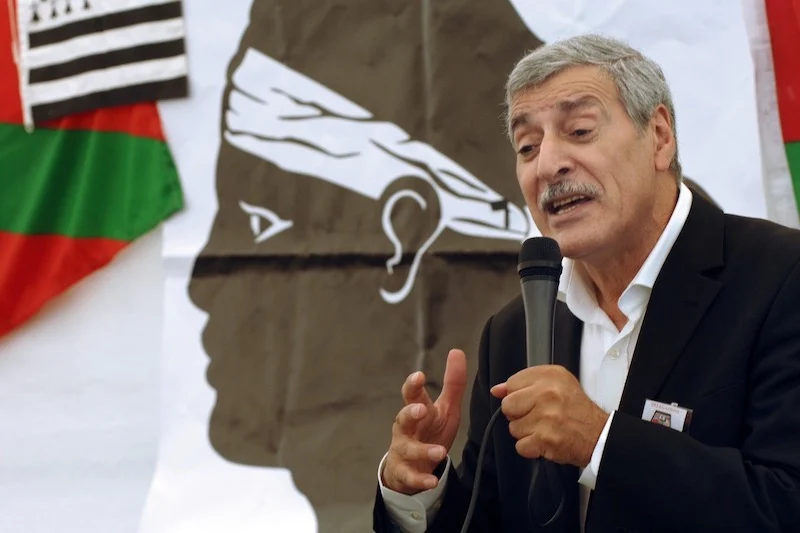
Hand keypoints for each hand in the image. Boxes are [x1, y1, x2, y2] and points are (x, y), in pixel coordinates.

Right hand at [382, 349, 467, 494]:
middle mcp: (405, 429)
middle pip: (402, 418)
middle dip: (410, 413)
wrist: (412, 465)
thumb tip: (457, 351)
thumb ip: (452, 383)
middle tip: (421, 410)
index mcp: (416, 410)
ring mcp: (402, 450)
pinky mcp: (404, 472)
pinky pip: (410, 476)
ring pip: (407, 449)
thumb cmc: (429, 430)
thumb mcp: (445, 408)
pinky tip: (432, 482)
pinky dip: (420, 479)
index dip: (413, 385)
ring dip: (422, 450)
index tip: (419, 376)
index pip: (411, 395)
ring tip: (439, 452)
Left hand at [490, 365, 607, 467]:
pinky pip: (520, 446)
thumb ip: (524, 383)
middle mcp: (547, 394)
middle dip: (518, 414)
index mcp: (550, 376)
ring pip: (513, 428)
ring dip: (526, 432)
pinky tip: (544, 441)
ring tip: (544, 428)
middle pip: (508, 406)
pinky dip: (531, 447)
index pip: (512, 383)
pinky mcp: (545, 440)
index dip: (518, 395)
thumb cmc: (575, 409)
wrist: (599, 435)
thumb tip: (496, 390)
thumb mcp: (556, 383)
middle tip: (536, 416)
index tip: (531, 400)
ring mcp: (546, 418)